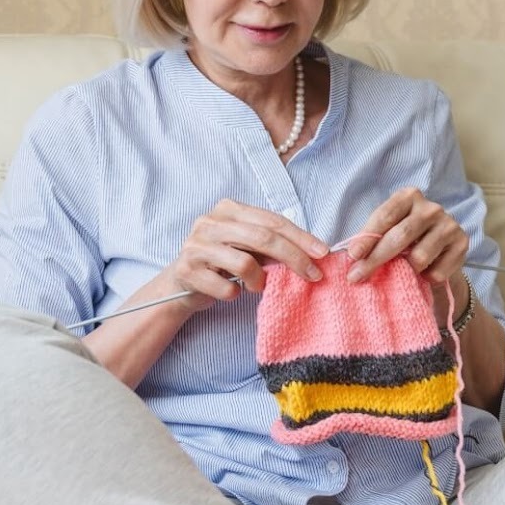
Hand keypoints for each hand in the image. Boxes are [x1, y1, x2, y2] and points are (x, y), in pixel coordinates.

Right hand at [163, 199, 327, 309]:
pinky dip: (234, 295)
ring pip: (243, 263)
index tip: (322, 254)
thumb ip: (273, 245)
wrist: (181, 285)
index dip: (300, 237)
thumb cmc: (222, 264)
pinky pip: (225, 288)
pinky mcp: (187, 270)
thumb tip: (313, 254)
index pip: (272, 221)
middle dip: (293, 258)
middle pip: (262, 238)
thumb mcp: (248, 248)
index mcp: (228, 209)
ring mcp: (195, 245)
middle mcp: (209, 222)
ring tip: (258, 286)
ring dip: (259, 281)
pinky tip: (232, 292)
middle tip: (312, 275)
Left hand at [345, 187, 467, 284]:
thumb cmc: (406, 239)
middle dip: (376, 259)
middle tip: (358, 276)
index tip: (353, 255)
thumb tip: (353, 257)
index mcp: (409, 196)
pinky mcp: (462, 244)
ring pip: (419, 257)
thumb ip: (373, 237)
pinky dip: (426, 278)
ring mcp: (449, 225)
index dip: (367, 237)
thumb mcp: (388, 230)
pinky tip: (425, 273)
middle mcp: (431, 208)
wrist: (441, 252)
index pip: (385, 216)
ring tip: (406, 269)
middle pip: (400, 236)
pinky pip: (437, 272)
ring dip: (407, 270)